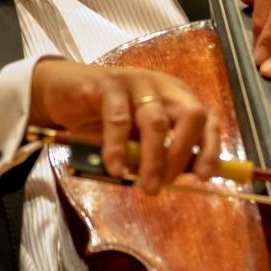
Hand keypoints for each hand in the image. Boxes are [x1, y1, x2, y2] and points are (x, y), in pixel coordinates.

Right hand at [29, 59, 220, 193]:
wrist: (59, 91)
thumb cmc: (102, 118)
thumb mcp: (134, 138)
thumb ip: (153, 152)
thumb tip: (172, 180)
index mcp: (176, 98)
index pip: (206, 120)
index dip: (210, 149)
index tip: (203, 177)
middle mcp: (163, 87)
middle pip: (190, 116)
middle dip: (183, 154)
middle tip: (166, 183)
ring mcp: (136, 82)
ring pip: (156, 121)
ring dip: (154, 159)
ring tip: (145, 187)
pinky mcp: (107, 84)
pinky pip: (118, 119)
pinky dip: (118, 149)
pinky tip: (115, 169)